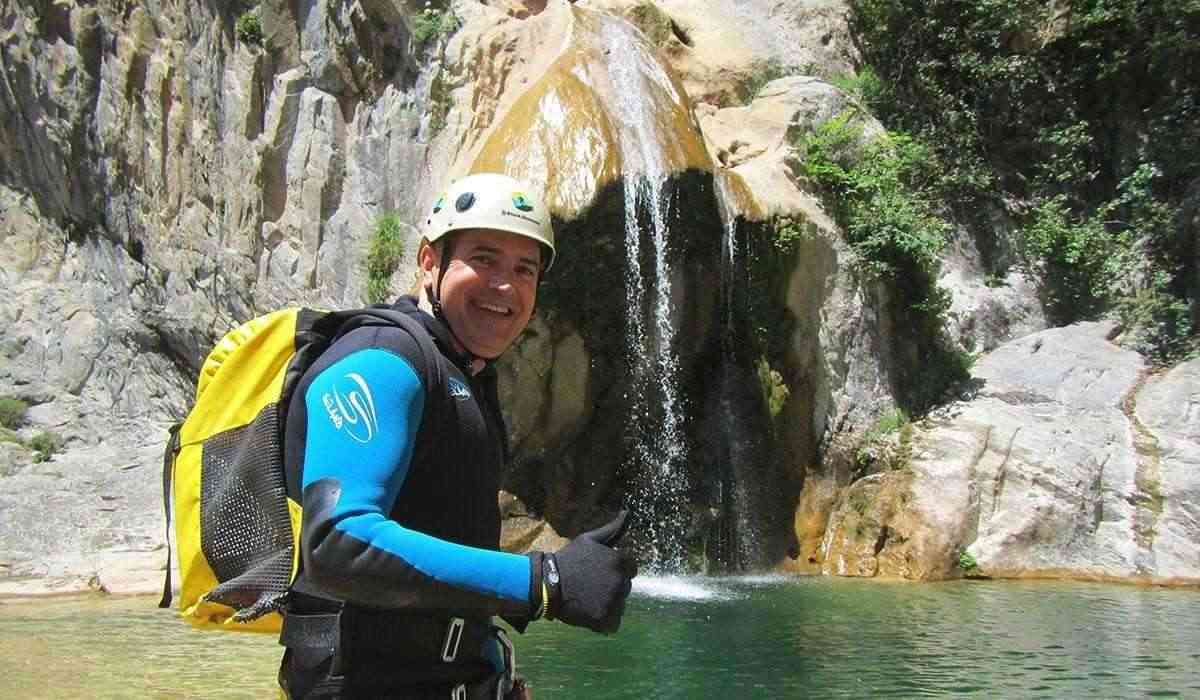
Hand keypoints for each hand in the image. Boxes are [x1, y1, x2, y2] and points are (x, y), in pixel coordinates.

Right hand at [544, 510, 637, 633]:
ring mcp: (612, 602)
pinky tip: (588, 612)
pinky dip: (603, 622)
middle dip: (612, 587)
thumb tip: (628, 513)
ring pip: (619, 605)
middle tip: (591, 586)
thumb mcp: (589, 540)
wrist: (545, 584)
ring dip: (608, 604)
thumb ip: (612, 529)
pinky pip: (613, 624)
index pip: (631, 568)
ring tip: (588, 599)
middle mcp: (619, 581)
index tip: (600, 572)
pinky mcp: (604, 619)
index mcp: (619, 561)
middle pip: (625, 587)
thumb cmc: (568, 560)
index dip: (616, 570)